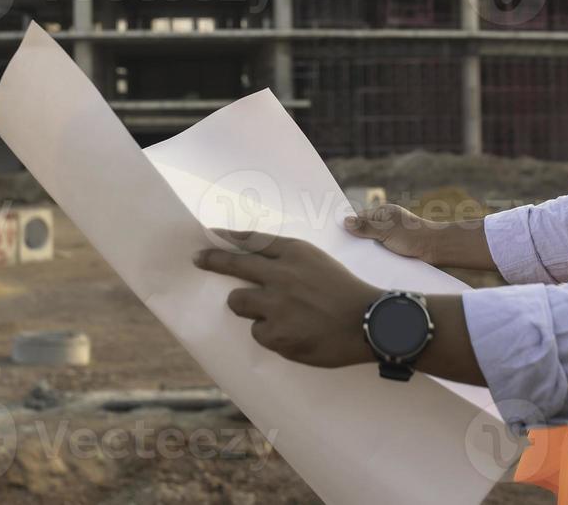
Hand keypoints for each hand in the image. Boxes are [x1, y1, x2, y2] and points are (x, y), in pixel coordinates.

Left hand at [193, 229, 380, 368]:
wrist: (369, 323)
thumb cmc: (346, 292)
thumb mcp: (319, 262)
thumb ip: (290, 261)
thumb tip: (259, 266)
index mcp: (295, 252)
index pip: (253, 240)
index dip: (229, 237)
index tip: (211, 233)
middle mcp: (281, 274)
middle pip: (234, 264)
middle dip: (212, 260)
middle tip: (198, 259)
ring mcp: (275, 304)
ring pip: (237, 301)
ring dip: (248, 307)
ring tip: (273, 314)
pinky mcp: (275, 333)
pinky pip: (257, 333)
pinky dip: (270, 334)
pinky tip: (292, 334)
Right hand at [342, 203, 439, 262]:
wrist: (436, 249)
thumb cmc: (413, 235)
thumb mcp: (386, 230)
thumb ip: (365, 227)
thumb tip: (346, 221)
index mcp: (383, 213)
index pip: (359, 218)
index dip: (348, 226)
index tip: (336, 236)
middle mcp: (385, 224)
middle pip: (364, 232)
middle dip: (355, 240)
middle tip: (342, 251)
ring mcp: (390, 237)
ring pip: (371, 244)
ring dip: (365, 252)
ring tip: (353, 260)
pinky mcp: (395, 250)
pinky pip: (379, 253)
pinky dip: (374, 258)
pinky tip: (367, 265)